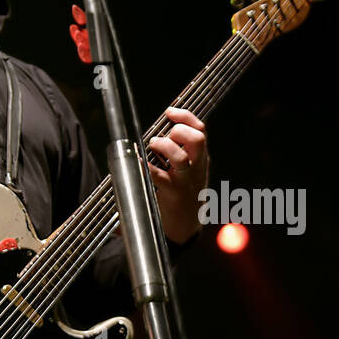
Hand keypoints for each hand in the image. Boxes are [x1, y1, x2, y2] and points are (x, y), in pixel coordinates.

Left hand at [147, 107, 208, 243]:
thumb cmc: (184, 194)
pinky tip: (138, 162)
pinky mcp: (172, 193)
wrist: (186, 225)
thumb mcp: (191, 170)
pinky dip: (146, 166)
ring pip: (180, 157)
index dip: (185, 117)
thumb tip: (159, 132)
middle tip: (165, 135)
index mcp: (201, 159)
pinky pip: (158, 176)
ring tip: (153, 145)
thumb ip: (183, 151)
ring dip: (164, 146)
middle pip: (197, 139)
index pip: (200, 130)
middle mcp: (196, 168)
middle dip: (179, 131)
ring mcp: (185, 181)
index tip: (169, 112)